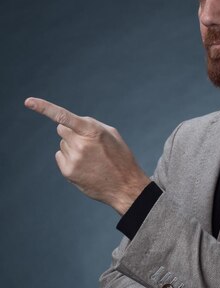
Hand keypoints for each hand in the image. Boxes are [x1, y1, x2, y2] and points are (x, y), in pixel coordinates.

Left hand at [24, 97, 149, 213]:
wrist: (124, 185)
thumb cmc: (120, 156)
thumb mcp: (111, 134)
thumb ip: (90, 125)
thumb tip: (68, 122)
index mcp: (93, 131)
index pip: (64, 116)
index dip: (44, 107)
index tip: (28, 101)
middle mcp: (80, 144)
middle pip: (61, 129)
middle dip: (70, 132)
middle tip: (86, 142)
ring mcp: (73, 159)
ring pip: (62, 143)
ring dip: (72, 146)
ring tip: (90, 157)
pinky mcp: (68, 171)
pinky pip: (60, 156)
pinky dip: (69, 157)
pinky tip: (84, 165)